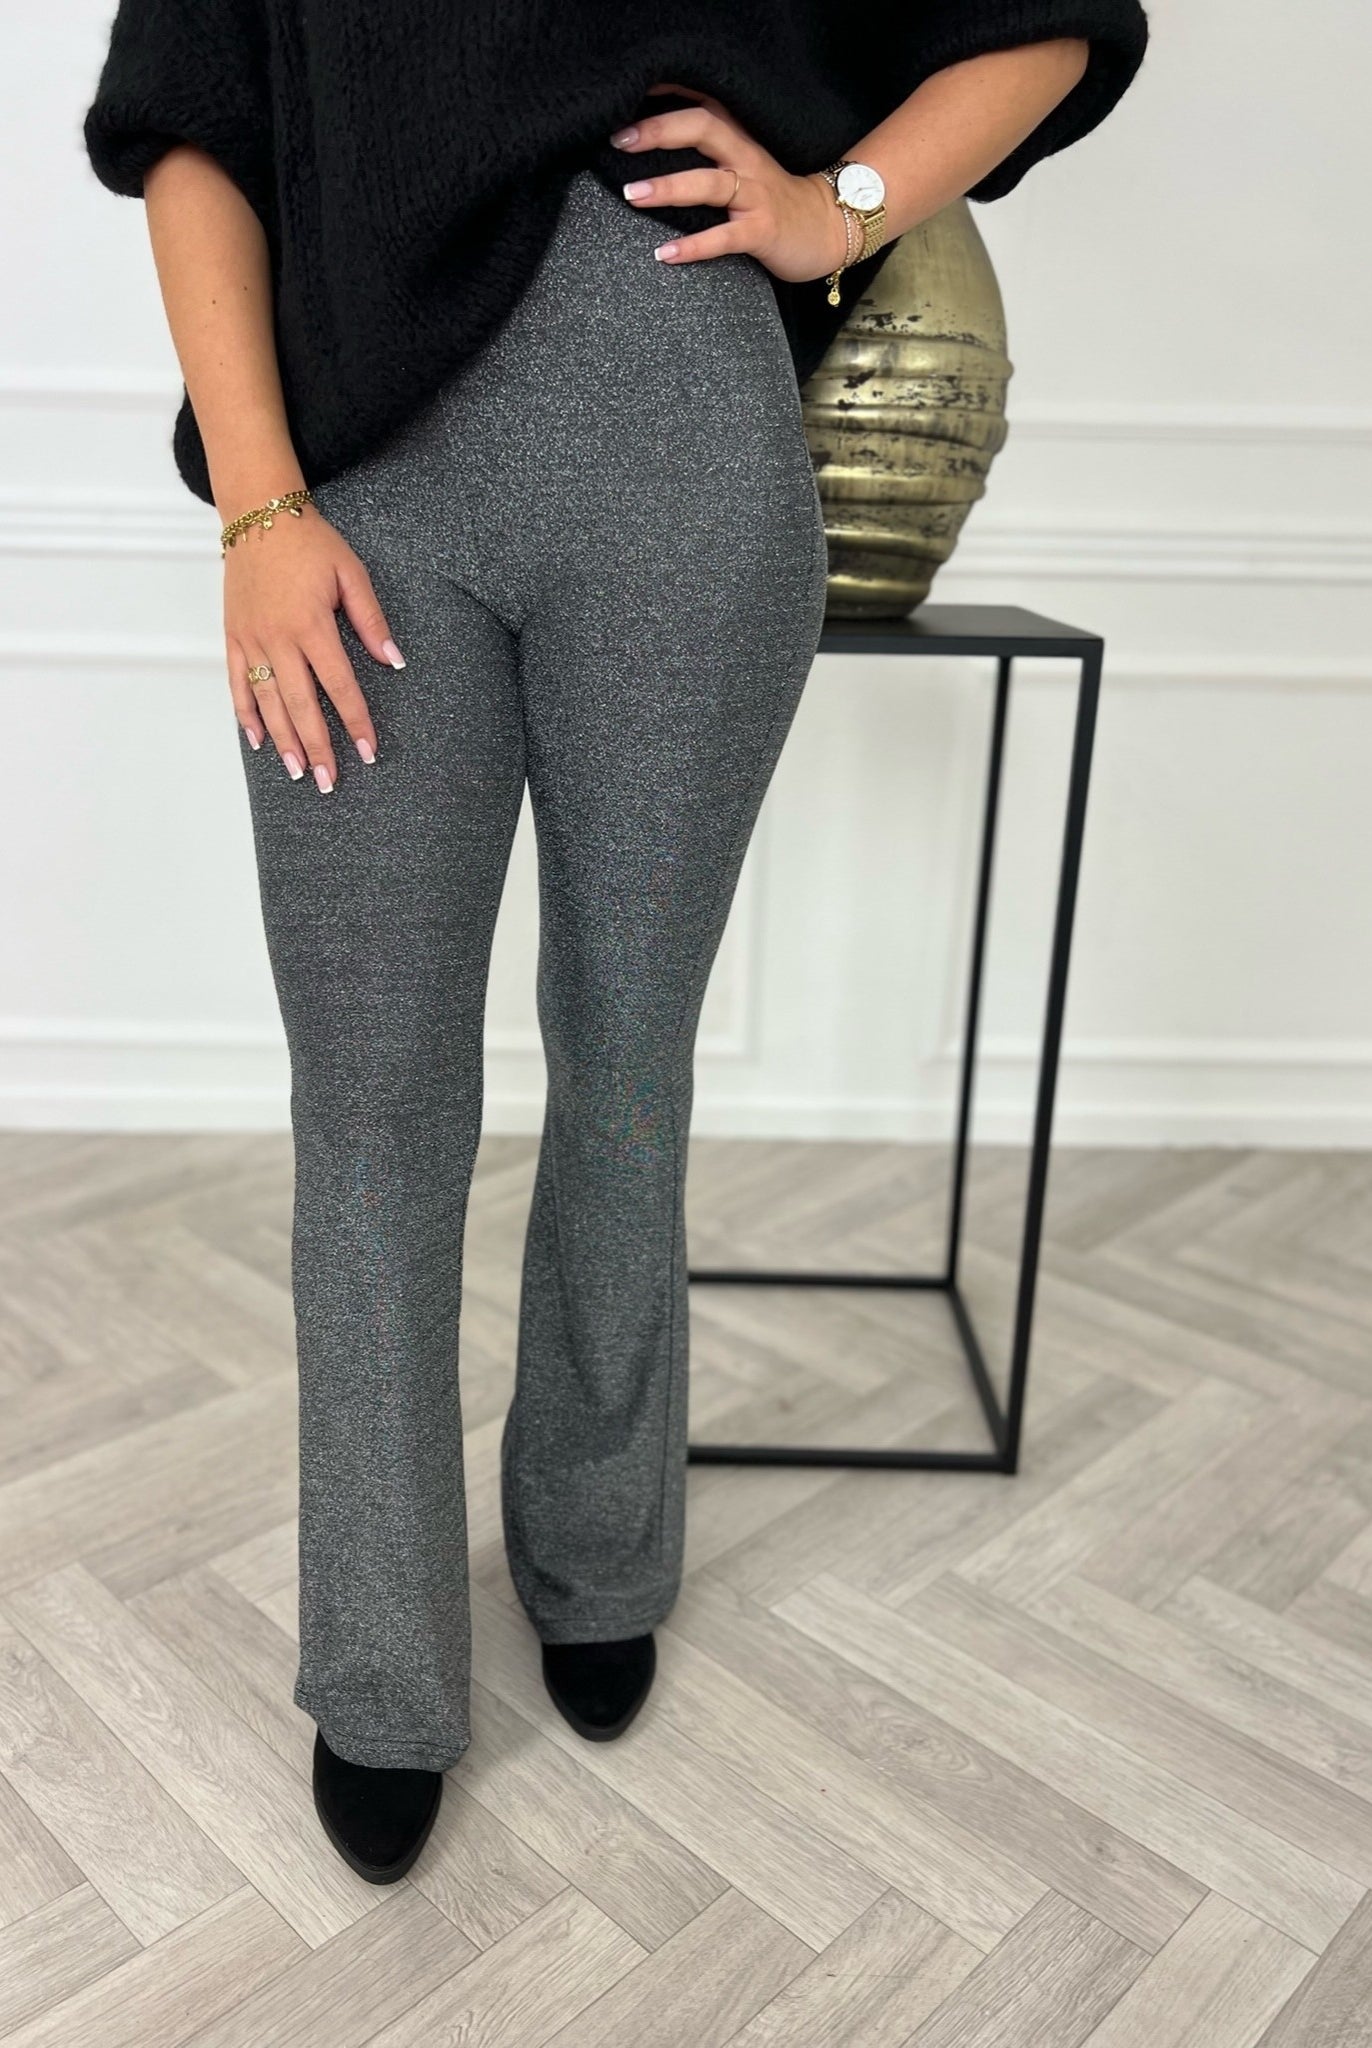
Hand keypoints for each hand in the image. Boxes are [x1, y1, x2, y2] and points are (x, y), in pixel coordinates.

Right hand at [225, 504, 404, 790]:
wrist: (257, 514)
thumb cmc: (309, 542)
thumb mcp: (351, 573)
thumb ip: (371, 619)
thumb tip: (394, 660)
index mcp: (311, 625)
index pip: (339, 685)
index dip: (355, 721)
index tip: (368, 751)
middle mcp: (278, 638)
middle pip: (301, 705)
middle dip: (317, 746)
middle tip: (330, 781)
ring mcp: (250, 639)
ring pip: (267, 701)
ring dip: (283, 740)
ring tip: (299, 771)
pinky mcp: (232, 635)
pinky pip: (236, 682)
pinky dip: (245, 714)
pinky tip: (257, 741)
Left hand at [612, 84, 853, 283]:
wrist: (826, 228)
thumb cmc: (775, 199)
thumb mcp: (745, 164)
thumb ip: (711, 151)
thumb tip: (656, 146)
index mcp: (739, 140)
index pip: (703, 104)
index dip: (668, 93)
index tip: (629, 92)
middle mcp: (746, 160)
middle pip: (703, 129)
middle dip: (659, 131)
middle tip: (620, 140)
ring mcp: (755, 195)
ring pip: (709, 183)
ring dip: (668, 187)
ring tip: (631, 194)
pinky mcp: (762, 231)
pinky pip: (724, 237)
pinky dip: (693, 246)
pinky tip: (664, 253)